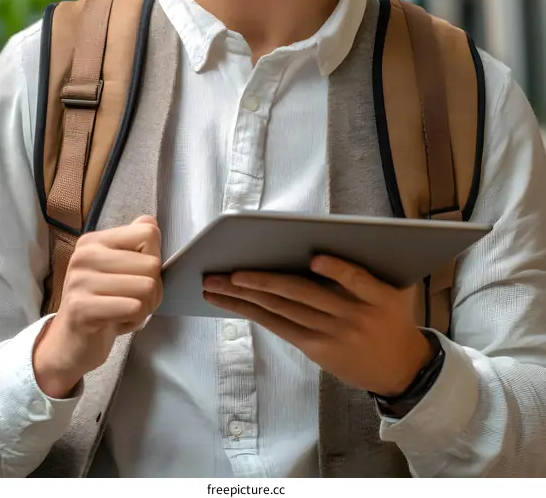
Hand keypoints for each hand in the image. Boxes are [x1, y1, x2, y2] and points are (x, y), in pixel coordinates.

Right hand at [33, 216, 161, 397]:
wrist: (69, 343)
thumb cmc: (101, 303)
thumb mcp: (118, 269)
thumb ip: (135, 243)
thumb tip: (150, 222)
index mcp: (95, 241)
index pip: (148, 233)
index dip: (154, 259)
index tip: (139, 276)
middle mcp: (84, 255)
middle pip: (152, 263)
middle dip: (153, 290)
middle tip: (133, 301)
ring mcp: (80, 281)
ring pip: (147, 287)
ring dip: (145, 307)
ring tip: (125, 311)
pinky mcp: (82, 308)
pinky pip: (134, 308)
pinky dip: (135, 320)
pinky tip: (117, 323)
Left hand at [202, 257, 431, 396]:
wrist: (402, 368)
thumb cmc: (392, 319)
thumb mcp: (394, 291)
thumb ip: (364, 271)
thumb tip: (317, 248)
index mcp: (376, 295)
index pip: (356, 278)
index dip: (336, 269)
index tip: (315, 258)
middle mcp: (350, 315)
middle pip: (301, 294)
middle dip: (260, 280)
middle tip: (227, 271)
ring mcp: (330, 333)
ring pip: (281, 311)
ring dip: (245, 298)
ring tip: (215, 286)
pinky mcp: (317, 348)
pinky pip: (281, 327)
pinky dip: (256, 313)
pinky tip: (235, 303)